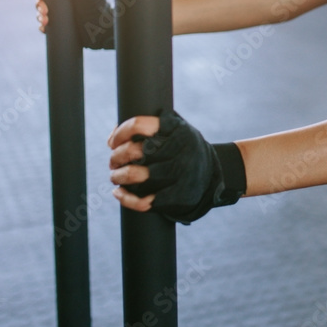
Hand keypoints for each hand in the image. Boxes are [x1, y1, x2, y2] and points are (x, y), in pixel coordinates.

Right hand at [36, 0, 114, 48]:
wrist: (104, 32)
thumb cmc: (99, 11)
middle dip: (40, 3)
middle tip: (44, 11)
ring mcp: (61, 12)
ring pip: (43, 10)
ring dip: (39, 15)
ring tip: (45, 21)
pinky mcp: (61, 24)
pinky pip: (46, 24)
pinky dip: (42, 26)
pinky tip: (44, 28)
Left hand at [108, 110, 245, 224]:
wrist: (214, 176)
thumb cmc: (184, 150)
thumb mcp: (175, 131)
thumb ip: (147, 127)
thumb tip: (112, 138)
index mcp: (178, 130)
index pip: (139, 125)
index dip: (121, 133)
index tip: (114, 141)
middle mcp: (181, 150)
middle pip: (134, 151)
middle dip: (116, 156)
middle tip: (114, 161)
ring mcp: (180, 174)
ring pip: (135, 175)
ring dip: (118, 177)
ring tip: (115, 176)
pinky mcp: (177, 197)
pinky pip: (143, 201)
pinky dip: (126, 198)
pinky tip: (119, 193)